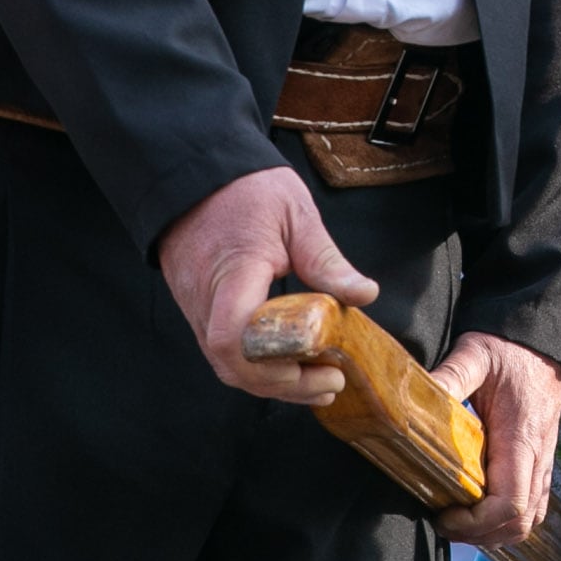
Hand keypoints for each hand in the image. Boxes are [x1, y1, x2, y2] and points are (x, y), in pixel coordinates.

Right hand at [160, 164, 377, 404]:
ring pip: (228, 365)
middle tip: (331, 382)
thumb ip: (326, 259)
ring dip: (272, 381)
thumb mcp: (295, 214)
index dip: (271, 366)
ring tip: (319, 382)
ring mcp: (196, 309)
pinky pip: (224, 351)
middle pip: (233, 365)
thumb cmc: (245, 190)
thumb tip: (364, 295)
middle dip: (283, 384)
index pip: (234, 337)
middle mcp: (206, 300)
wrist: (195, 176)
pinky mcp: (197, 311)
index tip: (318, 365)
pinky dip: (257, 366)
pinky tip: (291, 365)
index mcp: (233, 273)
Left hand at [428, 330, 560, 546]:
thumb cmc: (507, 349)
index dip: (476, 523)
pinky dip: (507, 520)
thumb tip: (406, 399)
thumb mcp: (474, 355)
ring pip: (529, 520)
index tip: (443, 515)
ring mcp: (544, 461)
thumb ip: (447, 377)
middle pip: (520, 522)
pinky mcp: (542, 462)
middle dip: (480, 535)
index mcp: (521, 437)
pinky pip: (533, 506)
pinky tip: (479, 510)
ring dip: (495, 532)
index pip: (510, 503)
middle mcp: (539, 455)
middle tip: (444, 522)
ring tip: (459, 521)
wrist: (539, 340)